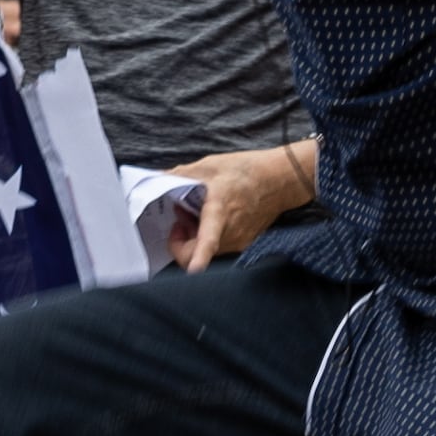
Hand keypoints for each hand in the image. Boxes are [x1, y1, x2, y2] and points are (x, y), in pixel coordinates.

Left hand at [167, 141, 315, 268]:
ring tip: (196, 212)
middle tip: (179, 219)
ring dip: (193, 237)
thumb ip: (180, 175)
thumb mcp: (210, 165)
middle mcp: (230, 231)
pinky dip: (207, 237)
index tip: (194, 269)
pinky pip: (216, 247)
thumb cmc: (247, 170)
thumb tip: (155, 178)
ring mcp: (237, 240)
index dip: (200, 257)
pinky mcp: (242, 243)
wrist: (280, 180)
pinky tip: (212, 217)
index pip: (208, 239)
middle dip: (179, 241)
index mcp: (220, 209)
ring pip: (205, 252)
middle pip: (195, 254)